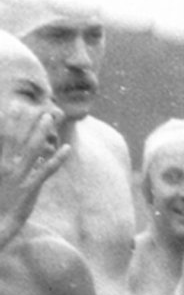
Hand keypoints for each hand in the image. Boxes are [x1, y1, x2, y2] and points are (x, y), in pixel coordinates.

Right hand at [0, 110, 67, 244]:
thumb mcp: (0, 182)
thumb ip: (10, 169)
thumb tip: (28, 158)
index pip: (2, 137)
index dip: (7, 121)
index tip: (14, 106)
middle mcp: (5, 166)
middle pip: (17, 137)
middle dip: (26, 121)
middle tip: (36, 105)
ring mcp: (18, 177)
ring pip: (32, 148)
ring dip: (41, 131)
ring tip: (50, 116)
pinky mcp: (29, 189)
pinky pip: (46, 171)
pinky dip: (57, 159)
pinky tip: (67, 148)